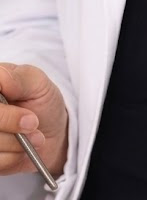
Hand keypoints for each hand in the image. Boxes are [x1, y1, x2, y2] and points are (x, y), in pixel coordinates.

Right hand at [0, 62, 67, 178]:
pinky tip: (21, 150)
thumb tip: (1, 77)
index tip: (28, 116)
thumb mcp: (38, 83)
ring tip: (34, 137)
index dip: (4, 113)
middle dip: (12, 125)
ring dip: (15, 144)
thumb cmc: (41, 101)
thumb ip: (20, 78)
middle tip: (34, 124)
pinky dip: (12, 158)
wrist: (52, 133)